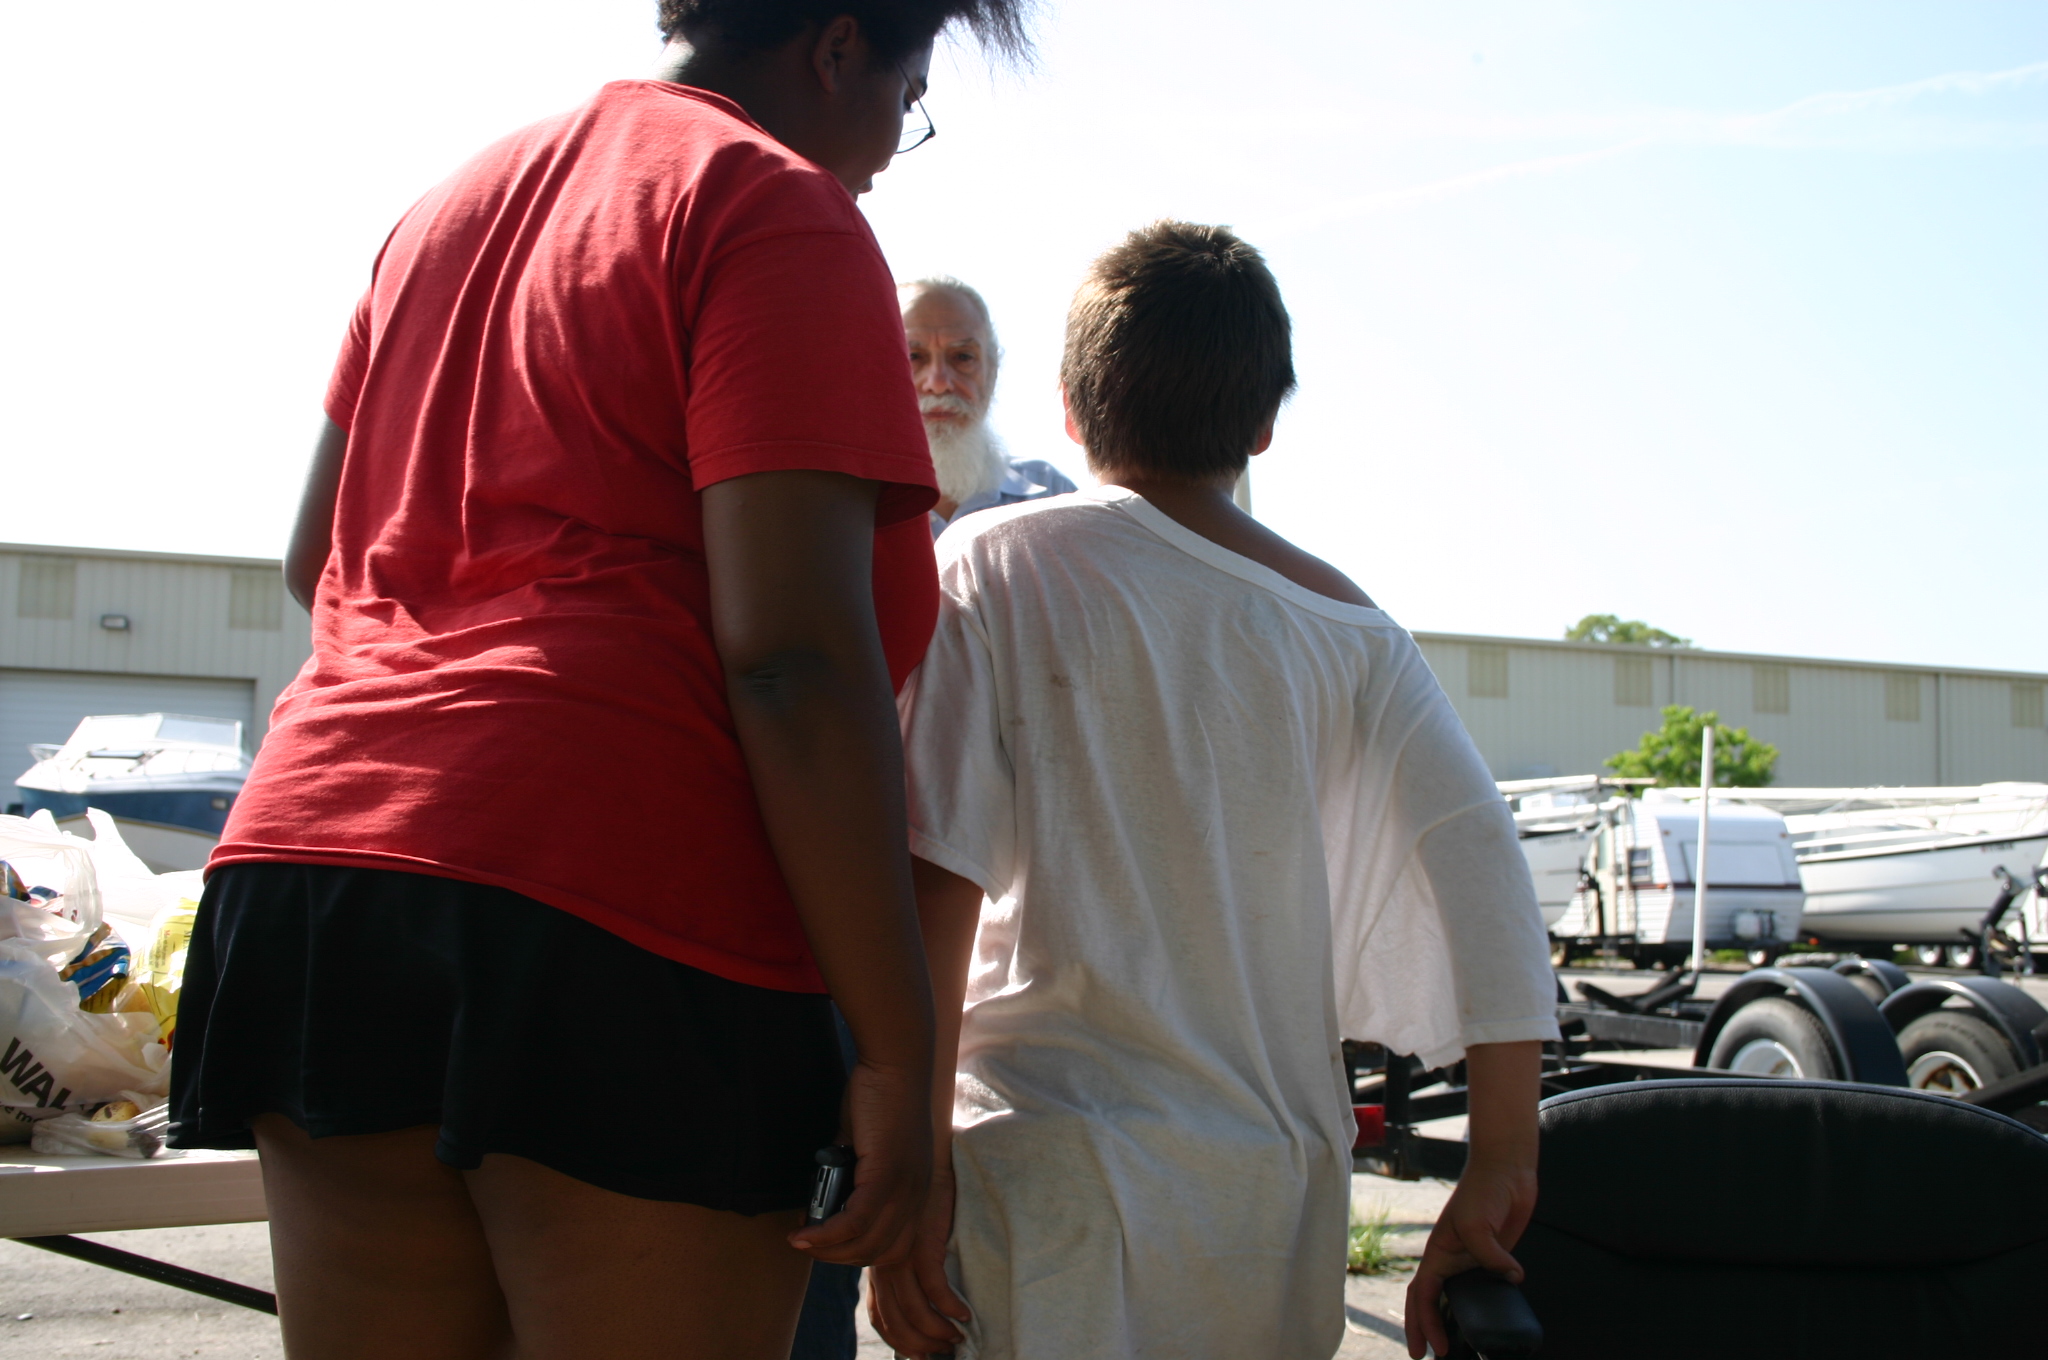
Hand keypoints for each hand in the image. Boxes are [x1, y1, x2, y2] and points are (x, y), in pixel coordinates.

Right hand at [790, 1060, 931, 1266]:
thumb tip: (823, 1199)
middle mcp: (918, 1194)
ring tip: (801, 1241)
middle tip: (809, 1246)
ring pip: (867, 1244)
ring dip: (829, 1251)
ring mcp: (906, 1187)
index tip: (829, 1246)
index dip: (860, 1253)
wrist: (896, 1061)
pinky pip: (856, 1221)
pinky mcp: (887, 1173)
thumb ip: (851, 1174)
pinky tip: (804, 1233)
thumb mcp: (866, 1146)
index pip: (897, 1246)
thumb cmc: (880, 1096)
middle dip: (841, 1258)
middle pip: (882, 1254)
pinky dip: (827, 1233)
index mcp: (919, 1190)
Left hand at [868, 1156, 969, 1357]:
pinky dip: (949, 1302)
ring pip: (912, 1307)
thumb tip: (886, 1246)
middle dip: (913, 1343)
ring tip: (951, 1340)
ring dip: (932, 1330)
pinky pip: (934, 1281)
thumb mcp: (879, 1197)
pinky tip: (963, 1313)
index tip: (913, 1352)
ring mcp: (903, 1246)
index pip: (879, 1309)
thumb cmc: (888, 1154)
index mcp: (873, 1250)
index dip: (895, 1335)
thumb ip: (880, 1223)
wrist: (902, 1124)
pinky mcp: (921, 1234)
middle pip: (893, 1316)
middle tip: (933, 1355)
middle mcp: (885, 1254)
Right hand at [1404, 1156, 1535, 1358]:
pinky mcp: (1494, 1257)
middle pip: (1429, 1300)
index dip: (1424, 1323)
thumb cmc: (1482, 1190)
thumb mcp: (1477, 1224)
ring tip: (1453, 1345)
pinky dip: (1486, 1304)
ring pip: (1456, 1297)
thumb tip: (1511, 1278)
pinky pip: (1487, 1286)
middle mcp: (1451, 1259)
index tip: (1434, 1348)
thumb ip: (1490, 1257)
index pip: (1423, 1295)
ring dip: (1450, 1320)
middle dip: (1424, 1328)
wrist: (1506, 1170)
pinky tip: (1492, 1318)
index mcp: (1437, 1252)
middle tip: (1426, 1355)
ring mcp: (1472, 1259)